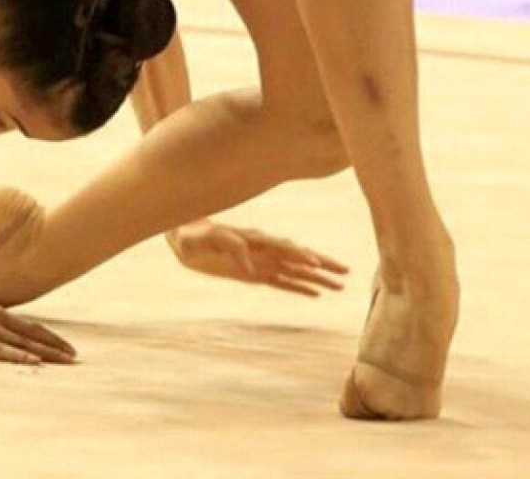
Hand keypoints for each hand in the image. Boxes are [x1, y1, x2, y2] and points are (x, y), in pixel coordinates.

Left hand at [167, 219, 348, 295]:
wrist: (183, 238)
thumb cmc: (194, 234)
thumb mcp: (207, 238)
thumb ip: (229, 244)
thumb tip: (249, 264)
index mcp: (254, 238)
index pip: (283, 247)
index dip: (300, 254)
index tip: (318, 263)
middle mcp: (263, 250)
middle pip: (298, 258)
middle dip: (322, 265)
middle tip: (346, 273)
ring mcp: (261, 262)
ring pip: (296, 272)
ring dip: (317, 279)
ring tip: (340, 287)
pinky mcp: (255, 275)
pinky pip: (282, 283)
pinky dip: (299, 288)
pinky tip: (316, 294)